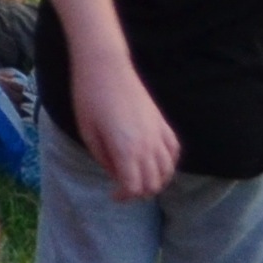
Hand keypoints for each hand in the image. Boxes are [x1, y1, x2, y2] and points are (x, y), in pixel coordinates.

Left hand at [74, 53, 184, 200]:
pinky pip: (174, 151)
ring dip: (156, 180)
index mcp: (126, 150)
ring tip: (139, 179)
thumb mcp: (88, 133)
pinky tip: (157, 163)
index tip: (113, 195)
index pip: (135, 187)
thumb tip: (117, 175)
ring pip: (168, 170)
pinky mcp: (163, 122)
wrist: (105, 66)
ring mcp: (159, 133)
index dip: (125, 196)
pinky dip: (169, 163)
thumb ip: (104, 159)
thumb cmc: (88, 97)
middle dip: (140, 192)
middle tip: (125, 190)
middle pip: (154, 183)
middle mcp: (148, 145)